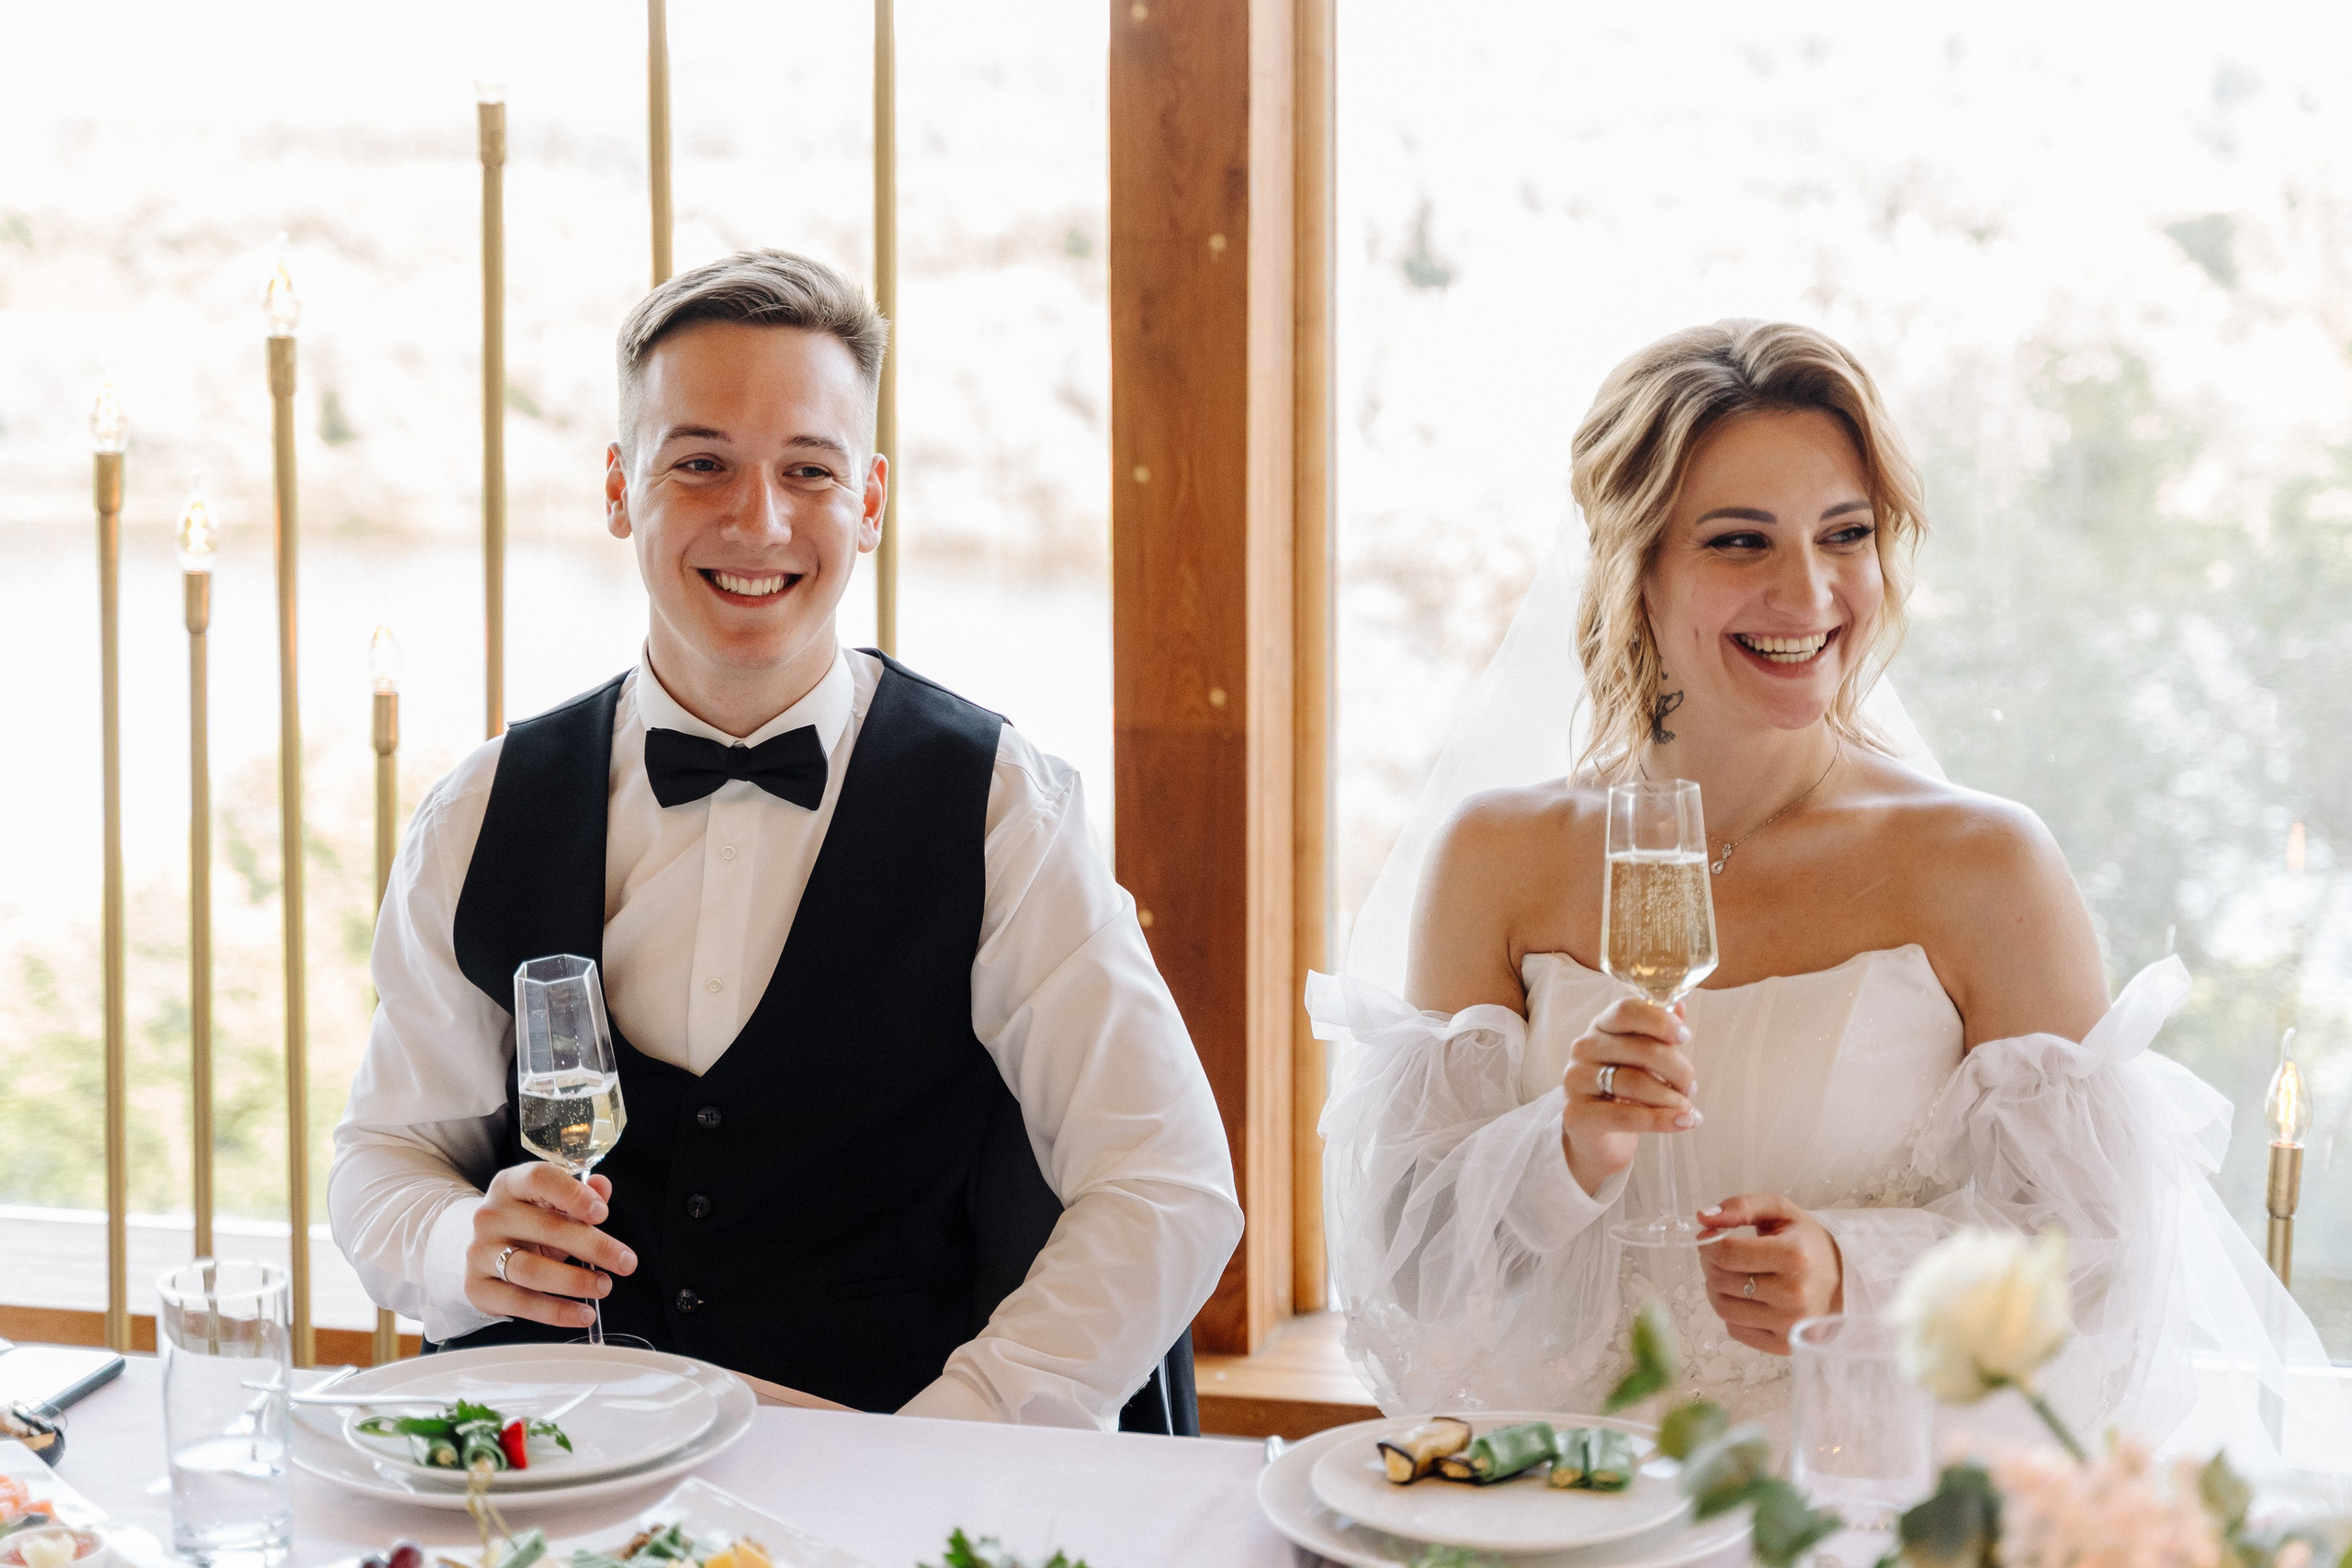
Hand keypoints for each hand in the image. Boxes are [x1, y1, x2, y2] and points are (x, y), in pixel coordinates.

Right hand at [464, 1165, 636, 1329]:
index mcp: (511, 1185)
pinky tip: (583, 1314)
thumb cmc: (527, 1222)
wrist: (479, 1246)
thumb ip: (581, 1194)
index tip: (602, 1213)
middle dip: (594, 1246)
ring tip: (604, 1286)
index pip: (540, 1178)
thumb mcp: (551, 1204)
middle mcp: (490, 1216)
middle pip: (547, 1228)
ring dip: (574, 1281)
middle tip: (626, 1262)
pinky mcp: (478, 1288)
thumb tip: (603, 1187)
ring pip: (531, 1270)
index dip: (574, 1194)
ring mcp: (480, 1252)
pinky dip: (556, 1312)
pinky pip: (521, 1303)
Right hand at [1560, 995, 1700, 1196]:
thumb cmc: (1623, 1091)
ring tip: (1688, 1109)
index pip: (1627, 1011)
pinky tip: (1685, 1122)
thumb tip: (1680, 1007)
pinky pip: (1625, 1116)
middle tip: (1691, 1087)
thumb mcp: (1642, 1060)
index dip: (1659, 1020)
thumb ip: (1659, 1035)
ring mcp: (1576, 1080)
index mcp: (1601, 1027)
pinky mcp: (1576, 1113)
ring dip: (1671, 1098)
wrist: (1595, 1136)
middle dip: (1678, 1069)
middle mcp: (1584, 1048)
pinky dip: (1661, 1120)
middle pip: (1640, 1049)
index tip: (1686, 1036)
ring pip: (1634, 1083)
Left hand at [1696, 1193, 1842, 1354]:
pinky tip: (1747, 1298)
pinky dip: (1732, 1312)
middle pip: (1719, 1280)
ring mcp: (1790, 1324)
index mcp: (1794, 1256)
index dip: (1708, 1243)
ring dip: (1716, 1288)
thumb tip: (1703, 1217)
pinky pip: (1735, 1329)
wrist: (1843, 1281)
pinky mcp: (1785, 1345)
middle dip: (1710, 1263)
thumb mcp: (1780, 1211)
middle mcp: (1794, 1294)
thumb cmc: (1806, 1243)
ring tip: (1732, 1275)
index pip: (1726, 1254)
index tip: (1709, 1236)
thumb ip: (1740, 1207)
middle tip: (1720, 1254)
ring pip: (1722, 1307)